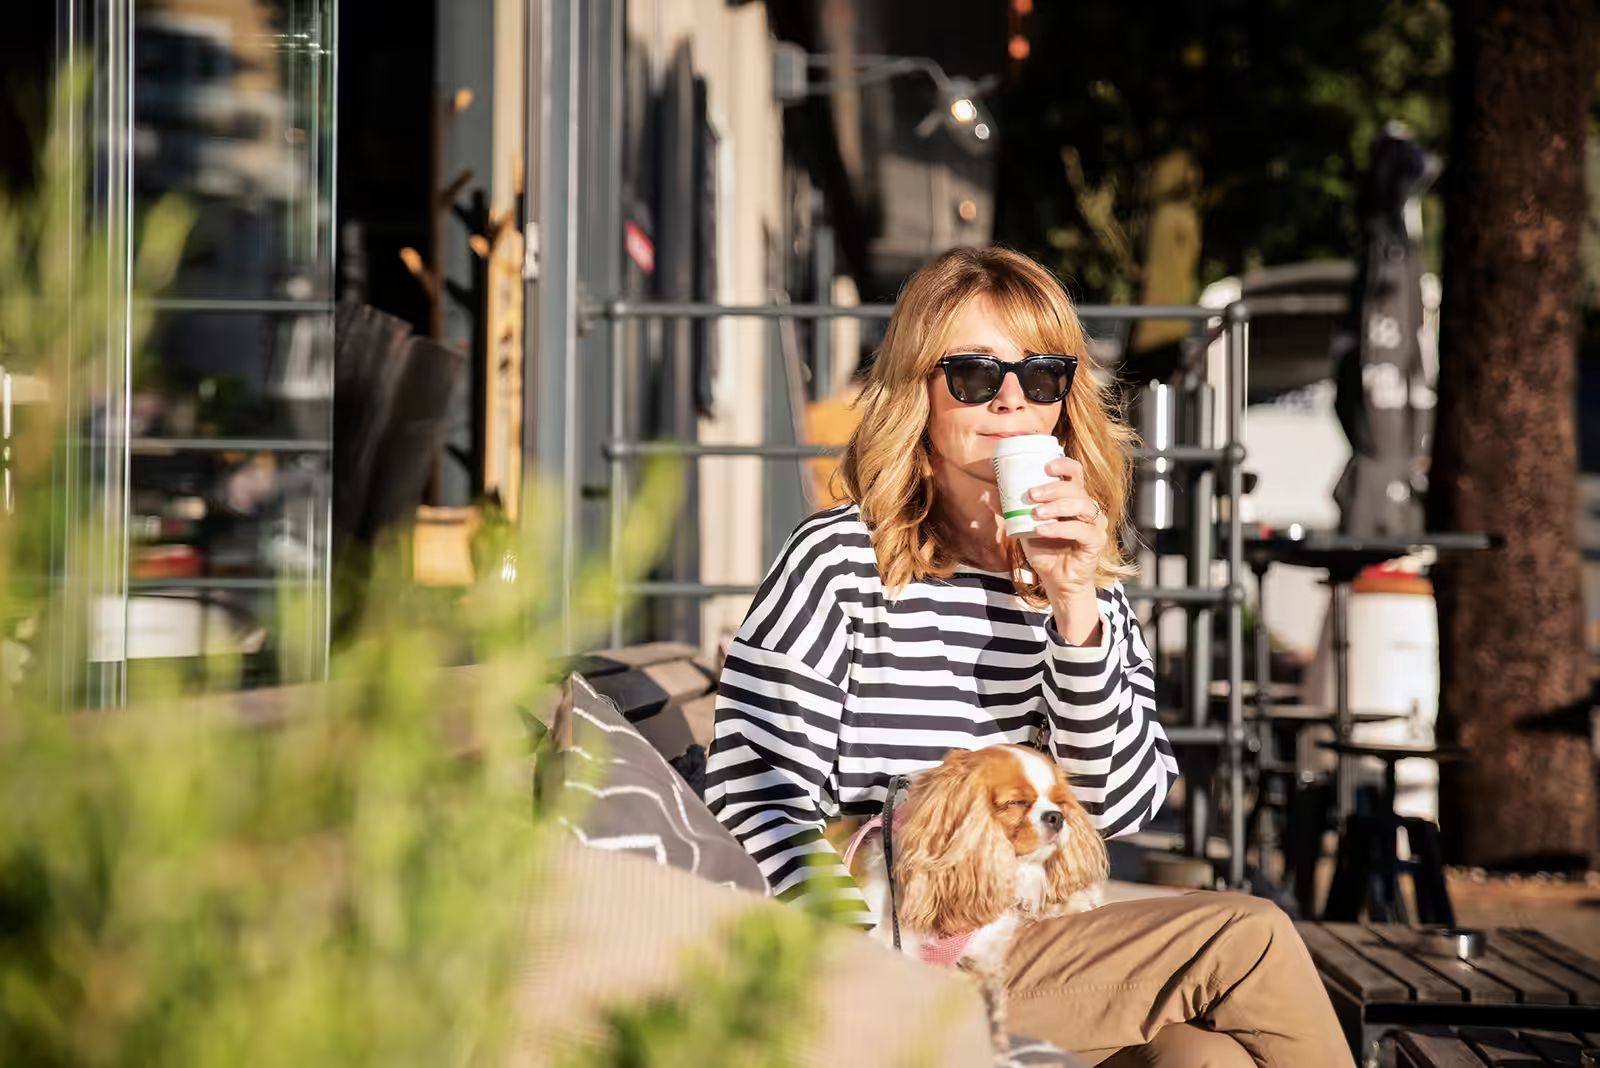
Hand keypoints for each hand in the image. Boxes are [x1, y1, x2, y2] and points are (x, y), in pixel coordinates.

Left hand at [1021, 456, 1107, 643]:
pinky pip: (1082, 530)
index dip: (1063, 464)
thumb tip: (992, 494)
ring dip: (1057, 506)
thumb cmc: (1044, 549)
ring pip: (1081, 505)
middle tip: (1032, 494)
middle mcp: (1087, 507)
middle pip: (1075, 487)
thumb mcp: (1024, 527)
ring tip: (1036, 513)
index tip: (1046, 466)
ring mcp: (1094, 523)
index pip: (1074, 473)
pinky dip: (1060, 528)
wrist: (1055, 580)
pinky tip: (1043, 530)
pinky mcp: (1096, 540)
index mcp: (1072, 498)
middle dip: (1052, 488)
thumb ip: (1013, 510)